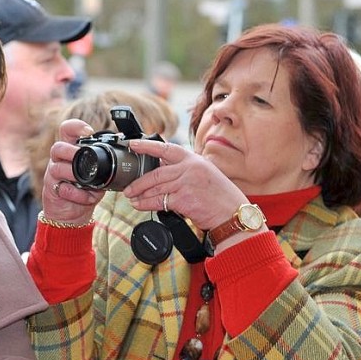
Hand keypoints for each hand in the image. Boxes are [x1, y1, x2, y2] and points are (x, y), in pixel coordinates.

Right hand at [41, 119, 107, 224]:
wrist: (70, 213)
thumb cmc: (83, 190)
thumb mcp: (96, 174)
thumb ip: (104, 163)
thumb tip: (122, 153)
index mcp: (70, 151)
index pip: (66, 130)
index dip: (75, 127)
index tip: (89, 132)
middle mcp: (59, 160)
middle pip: (57, 147)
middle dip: (71, 152)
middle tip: (82, 158)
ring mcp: (53, 175)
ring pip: (57, 168)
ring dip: (74, 175)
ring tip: (87, 184)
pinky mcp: (52, 190)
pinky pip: (63, 189)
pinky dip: (78, 194)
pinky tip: (87, 197)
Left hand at [121, 139, 249, 231]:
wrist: (233, 214)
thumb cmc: (219, 197)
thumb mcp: (204, 175)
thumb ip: (184, 171)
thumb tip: (160, 172)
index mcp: (194, 160)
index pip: (166, 148)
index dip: (147, 146)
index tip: (133, 145)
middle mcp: (190, 168)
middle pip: (155, 172)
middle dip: (138, 181)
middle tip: (128, 187)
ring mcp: (186, 182)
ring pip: (155, 187)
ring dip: (140, 194)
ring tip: (131, 198)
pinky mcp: (183, 198)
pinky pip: (158, 201)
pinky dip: (145, 204)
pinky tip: (139, 205)